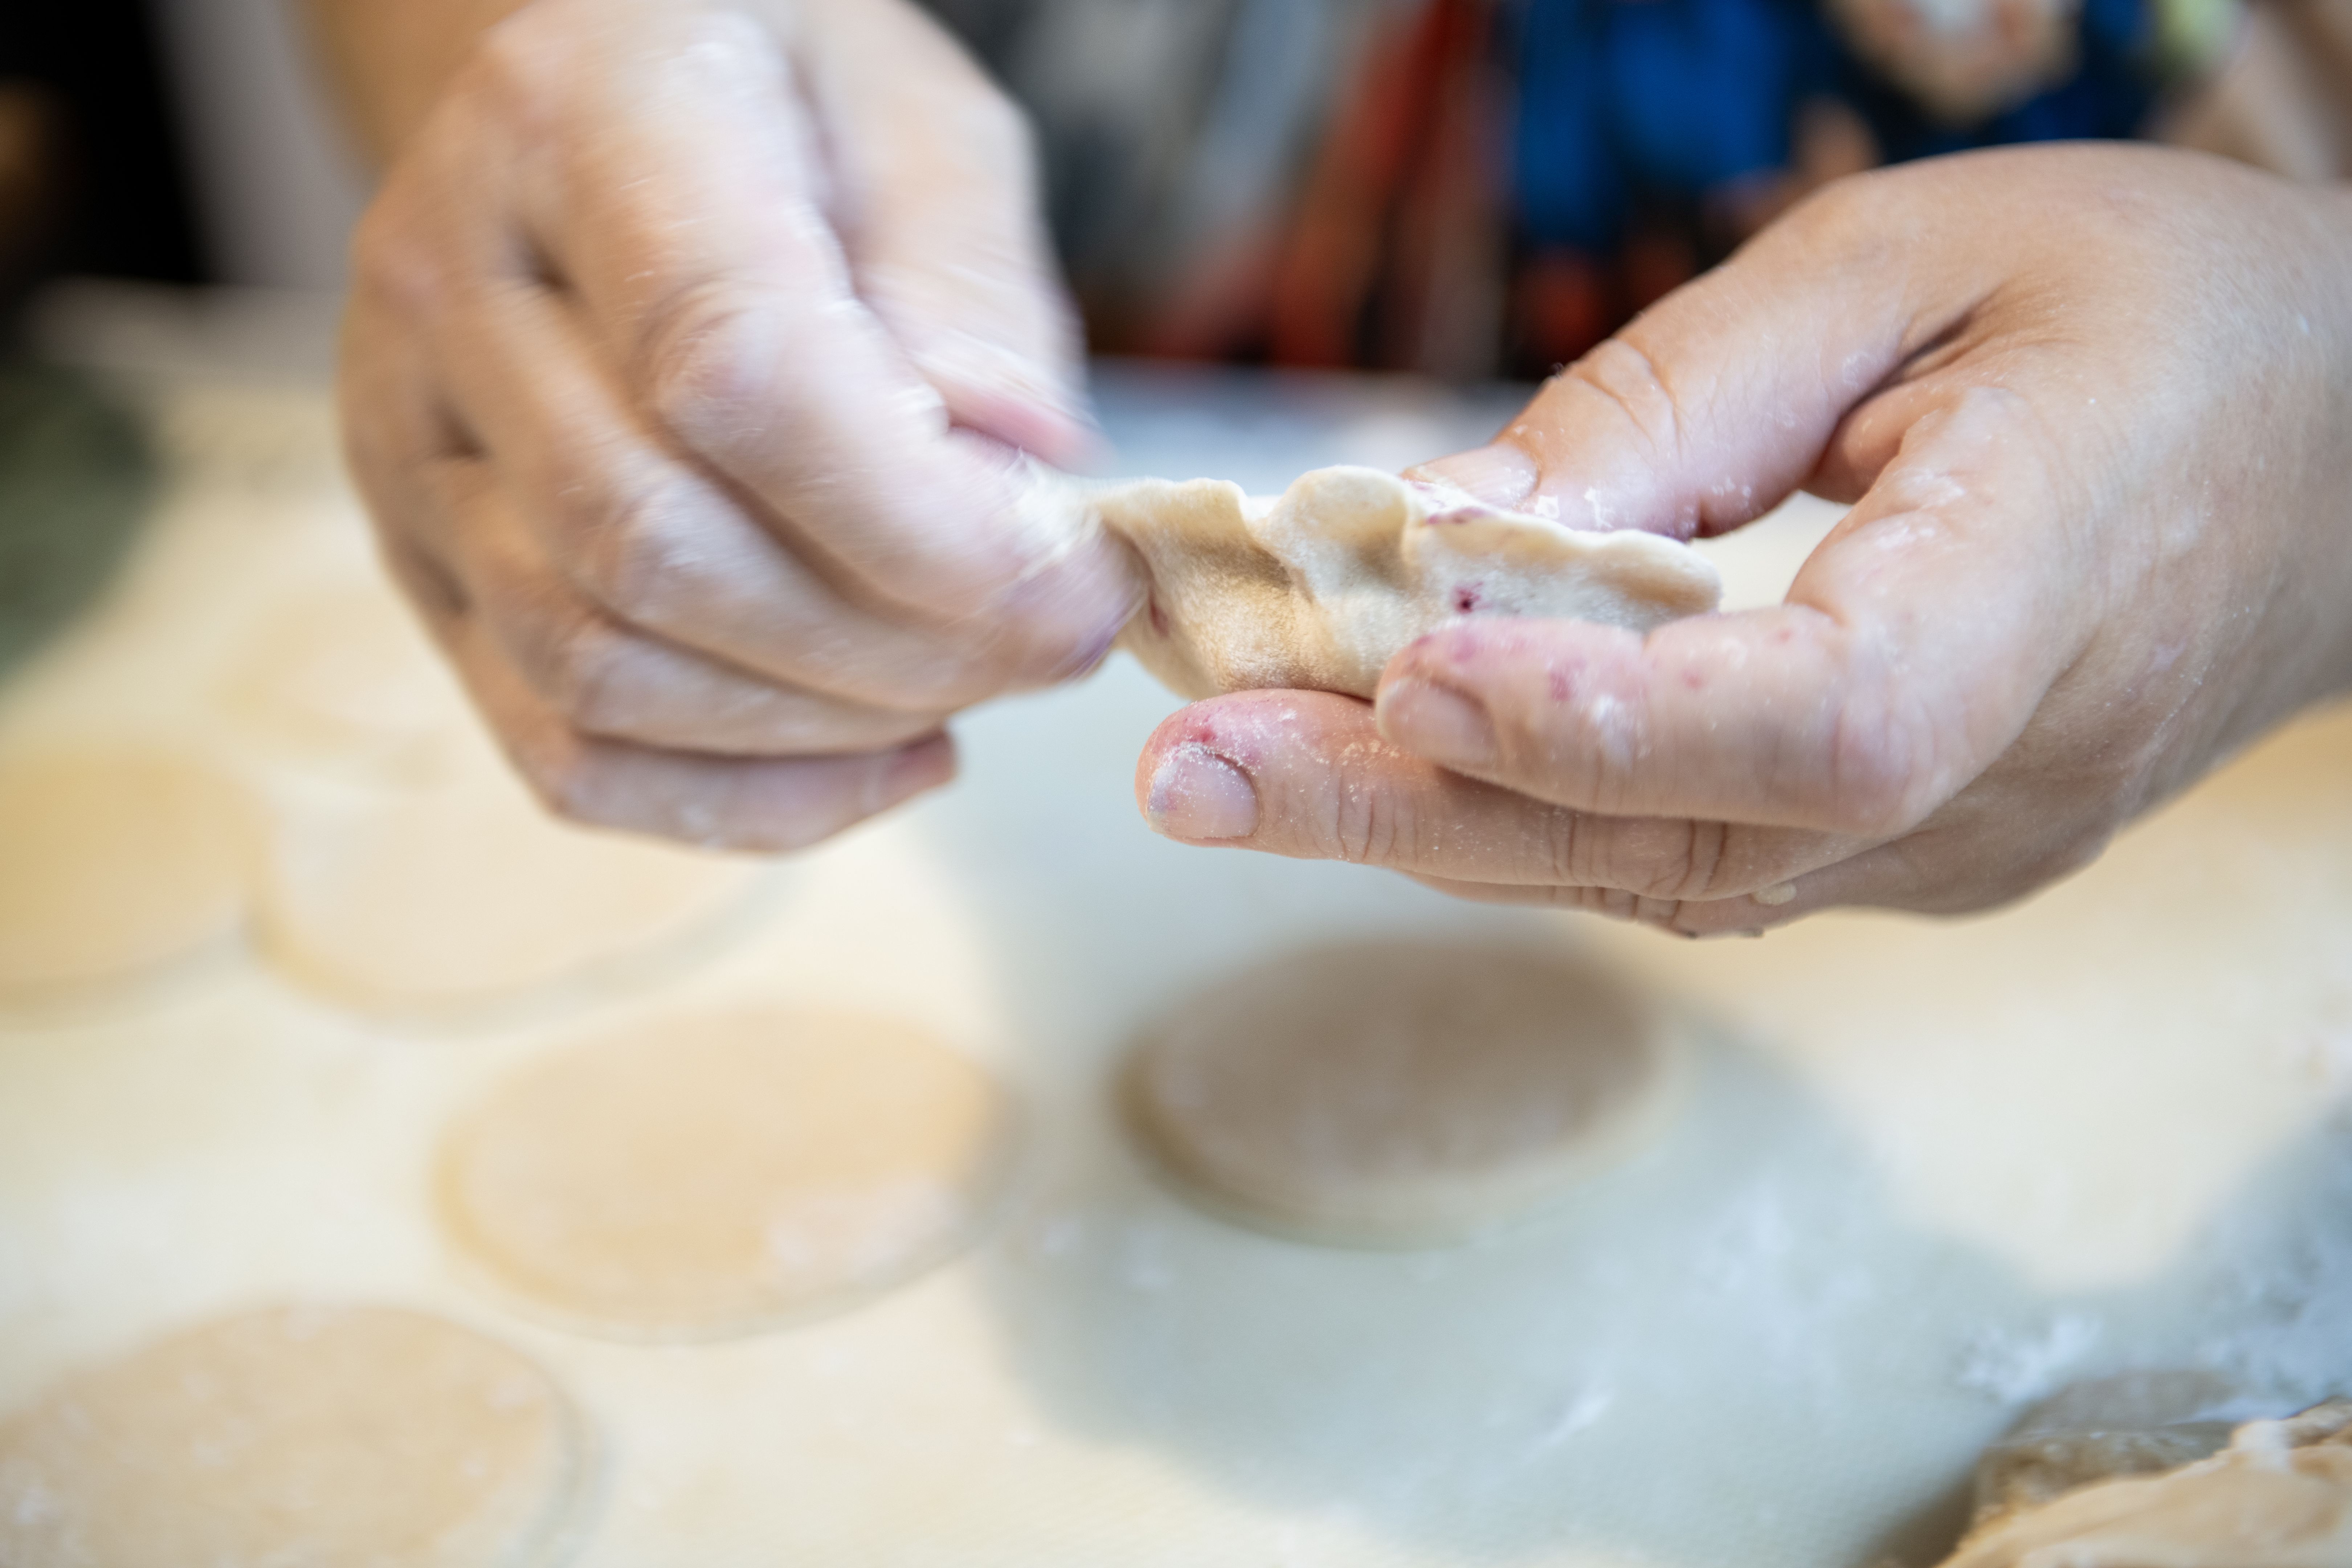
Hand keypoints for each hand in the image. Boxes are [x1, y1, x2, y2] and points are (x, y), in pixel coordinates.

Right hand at [340, 0, 1137, 847]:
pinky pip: (563, 750)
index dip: (920, 526)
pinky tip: (882, 761)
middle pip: (660, 548)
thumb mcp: (916, 114)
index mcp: (584, 125)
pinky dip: (740, 799)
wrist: (599, 104)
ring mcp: (410, 440)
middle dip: (900, 643)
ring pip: (605, 668)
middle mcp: (452, 283)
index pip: (731, 374)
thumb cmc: (783, 102)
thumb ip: (967, 275)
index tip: (1075, 589)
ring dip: (829, 725)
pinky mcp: (419, 563)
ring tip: (970, 683)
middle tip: (1056, 645)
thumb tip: (1016, 467)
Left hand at [1136, 145, 2351, 933]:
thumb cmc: (2149, 308)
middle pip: (1680, 841)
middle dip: (1411, 805)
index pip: (1827, 719)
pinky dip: (1521, 814)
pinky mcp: (1909, 855)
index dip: (1612, 716)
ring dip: (1428, 824)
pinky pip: (1686, 860)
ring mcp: (1956, 849)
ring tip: (1220, 772)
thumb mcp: (1918, 264)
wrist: (2341, 441)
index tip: (1417, 666)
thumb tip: (1451, 521)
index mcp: (2050, 581)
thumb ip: (1687, 396)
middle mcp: (1999, 771)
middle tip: (1185, 772)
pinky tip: (1375, 768)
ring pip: (1653, 875)